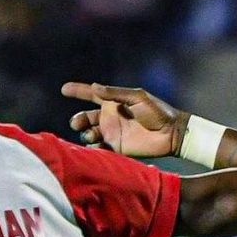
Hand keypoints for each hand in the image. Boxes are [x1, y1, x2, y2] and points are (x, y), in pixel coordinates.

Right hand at [62, 82, 188, 157]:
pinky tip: (96, 146)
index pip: (91, 95)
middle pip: (86, 117)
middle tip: (78, 123)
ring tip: (92, 135)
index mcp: (113, 103)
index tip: (64, 89)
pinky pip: (99, 148)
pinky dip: (94, 148)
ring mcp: (112, 133)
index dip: (77, 91)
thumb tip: (95, 87)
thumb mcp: (138, 97)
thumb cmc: (158, 112)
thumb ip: (116, 94)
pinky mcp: (117, 148)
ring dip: (86, 134)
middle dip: (78, 119)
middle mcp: (109, 118)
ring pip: (89, 133)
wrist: (171, 133)